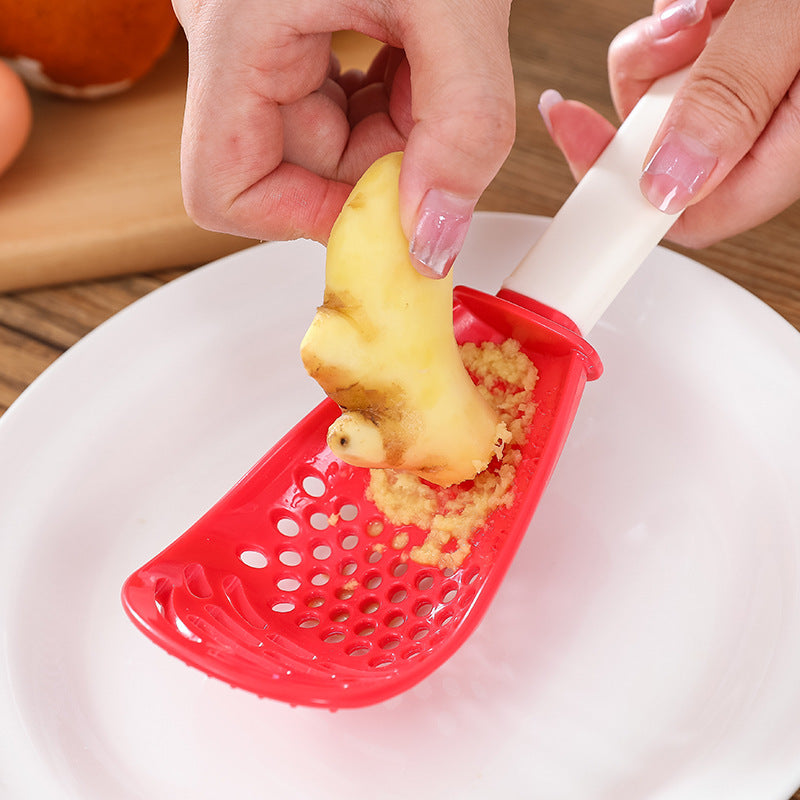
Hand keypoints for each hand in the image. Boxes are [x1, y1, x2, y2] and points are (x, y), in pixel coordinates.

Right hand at [172, 0, 515, 276]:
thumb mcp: (458, 0)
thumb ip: (463, 125)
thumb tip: (435, 239)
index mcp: (237, 29)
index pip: (224, 190)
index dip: (306, 217)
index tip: (386, 205)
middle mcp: (232, 43)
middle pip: (290, 173)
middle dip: (376, 164)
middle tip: (435, 112)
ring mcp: (260, 41)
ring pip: (320, 147)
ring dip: (391, 133)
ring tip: (428, 64)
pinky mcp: (291, 36)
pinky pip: (334, 109)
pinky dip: (389, 104)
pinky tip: (415, 58)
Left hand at [539, 0, 799, 248]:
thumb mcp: (792, 21)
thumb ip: (734, 94)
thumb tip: (670, 180)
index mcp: (795, 143)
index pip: (694, 211)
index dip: (624, 189)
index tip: (578, 133)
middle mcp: (779, 123)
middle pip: (669, 145)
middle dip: (647, 86)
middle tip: (675, 31)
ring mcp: (766, 85)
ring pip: (673, 92)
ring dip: (668, 42)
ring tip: (706, 2)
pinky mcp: (754, 51)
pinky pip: (692, 48)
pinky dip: (688, 16)